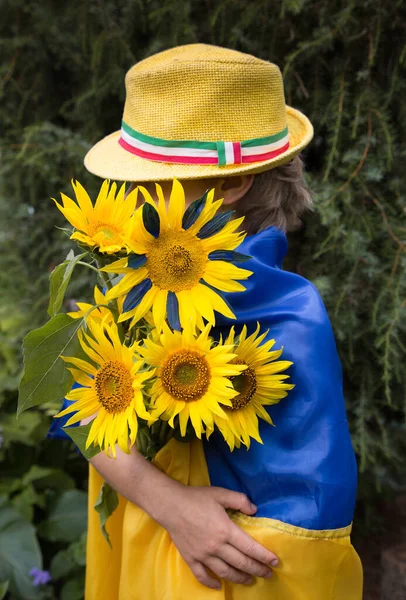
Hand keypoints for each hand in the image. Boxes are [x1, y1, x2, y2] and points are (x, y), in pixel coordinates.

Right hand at [158, 484, 277, 589]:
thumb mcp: (220, 493)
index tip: (275, 562)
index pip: (250, 547)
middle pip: (241, 563)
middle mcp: (216, 546)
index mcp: (226, 530)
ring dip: (240, 578)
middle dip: (257, 570)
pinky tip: (219, 586)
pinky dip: (211, 583)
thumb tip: (254, 510)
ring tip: (250, 580)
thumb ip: (239, 500)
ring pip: (225, 572)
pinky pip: (202, 576)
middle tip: (268, 574)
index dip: (264, 556)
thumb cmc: (196, 498)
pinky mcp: (191, 558)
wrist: (170, 504)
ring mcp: (203, 555)